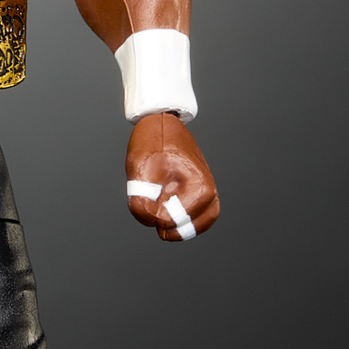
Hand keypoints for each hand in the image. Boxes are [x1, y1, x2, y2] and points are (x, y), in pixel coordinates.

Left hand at [125, 112, 218, 241]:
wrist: (161, 119)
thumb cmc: (152, 140)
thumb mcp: (139, 168)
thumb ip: (142, 199)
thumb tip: (150, 220)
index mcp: (198, 185)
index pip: (178, 218)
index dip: (157, 218)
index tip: (146, 208)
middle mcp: (209, 188)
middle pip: (195, 224)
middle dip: (173, 229)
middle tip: (155, 222)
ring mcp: (207, 186)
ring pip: (203, 220)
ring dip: (183, 228)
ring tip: (163, 225)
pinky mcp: (201, 186)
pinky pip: (202, 211)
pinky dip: (188, 219)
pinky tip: (170, 217)